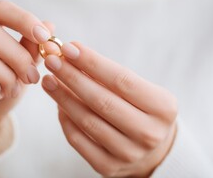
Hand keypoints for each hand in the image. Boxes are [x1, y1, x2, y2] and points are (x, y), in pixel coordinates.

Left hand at [41, 42, 176, 176]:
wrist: (153, 149)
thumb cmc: (142, 109)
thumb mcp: (139, 89)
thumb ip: (108, 74)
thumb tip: (70, 54)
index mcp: (163, 108)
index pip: (122, 80)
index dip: (92, 62)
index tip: (69, 47)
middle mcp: (149, 133)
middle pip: (101, 100)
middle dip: (72, 77)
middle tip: (52, 61)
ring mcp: (128, 154)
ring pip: (87, 121)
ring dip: (63, 97)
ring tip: (49, 79)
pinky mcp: (108, 167)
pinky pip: (78, 140)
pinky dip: (65, 119)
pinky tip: (57, 103)